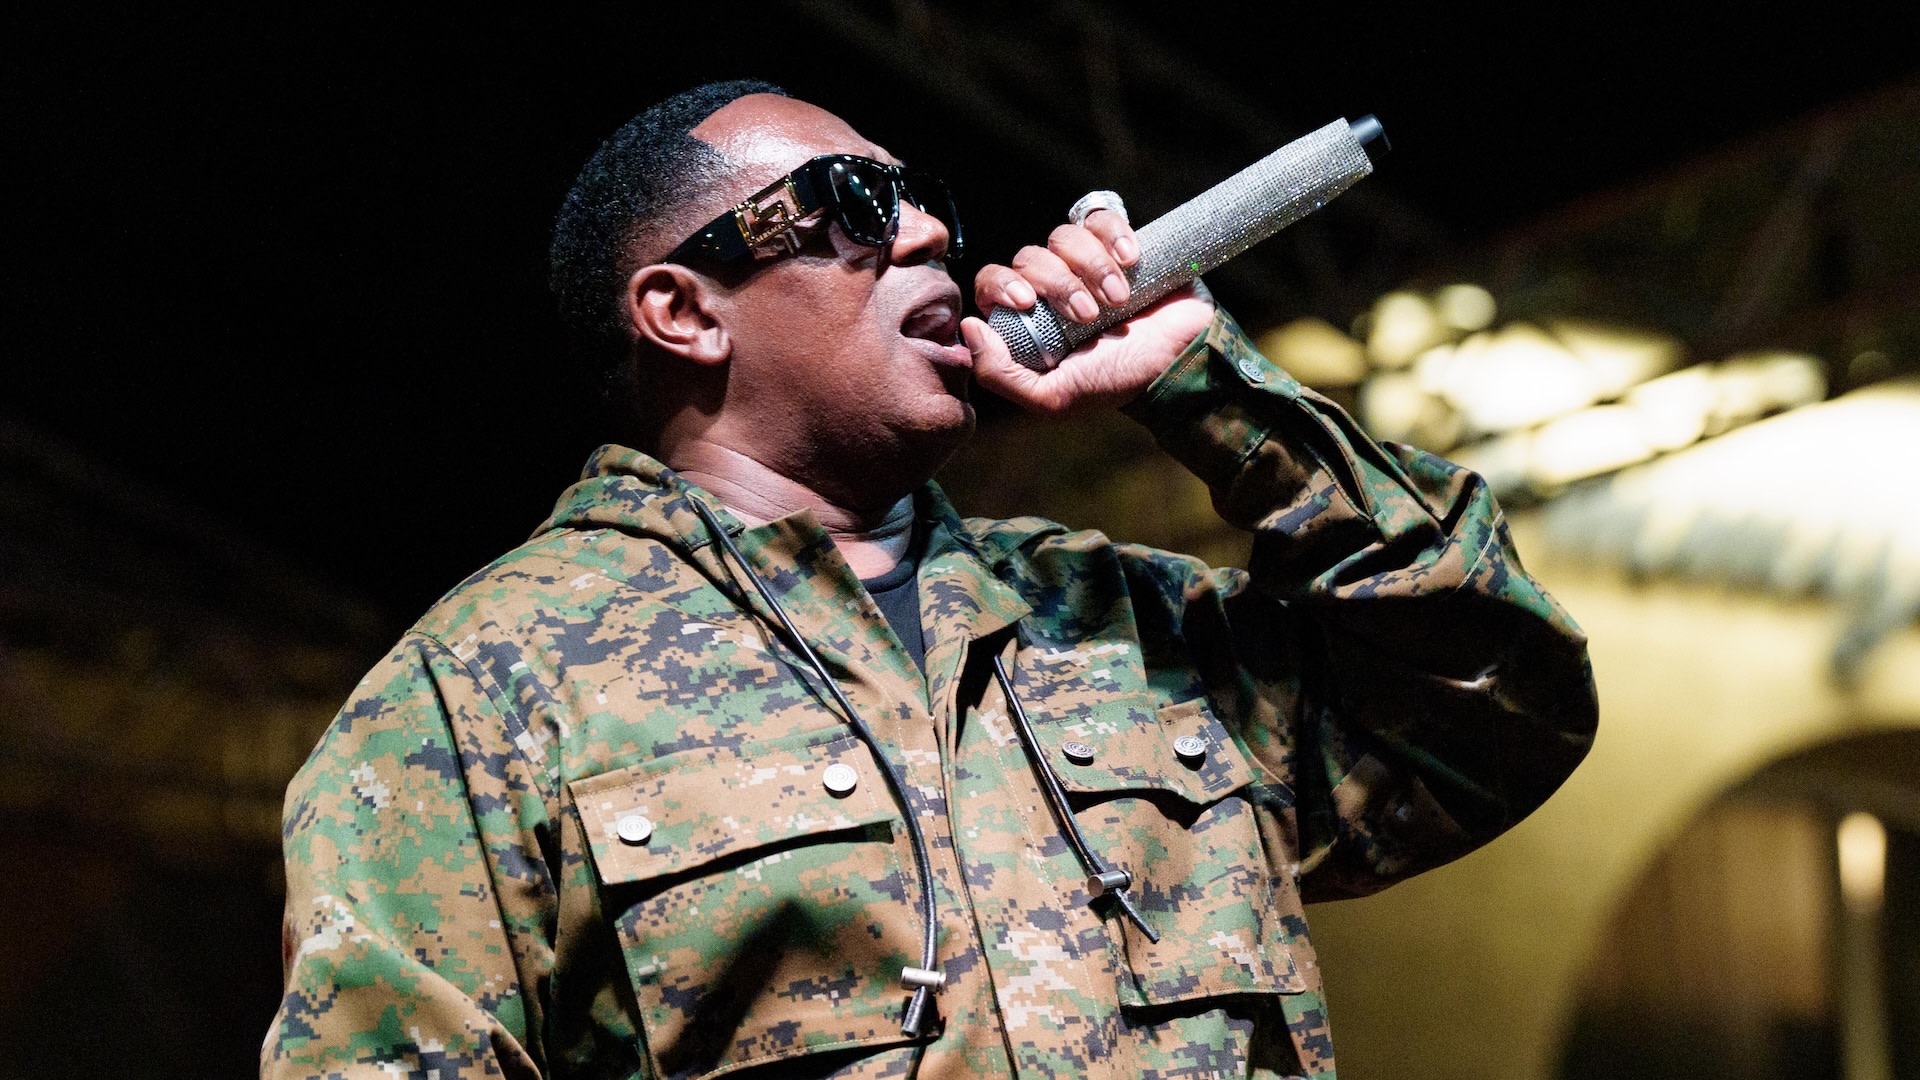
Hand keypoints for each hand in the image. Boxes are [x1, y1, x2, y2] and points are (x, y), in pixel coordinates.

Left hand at [963, 209, 1214, 415]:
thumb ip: (1001, 375)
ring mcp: (1085, 262)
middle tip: (1089, 315)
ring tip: (1119, 299)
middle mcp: (1052, 286)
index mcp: (1029, 319)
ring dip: (1091, 267)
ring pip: (1064, 236)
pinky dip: (1114, 235)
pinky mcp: (1118, 242)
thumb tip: (969, 328)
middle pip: (1029, 256)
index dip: (1003, 284)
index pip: (993, 281)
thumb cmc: (1117, 381)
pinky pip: (1100, 219)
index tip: (1027, 302)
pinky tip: (1132, 261)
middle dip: (1059, 284)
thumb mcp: (1054, 398)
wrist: (1179, 361)